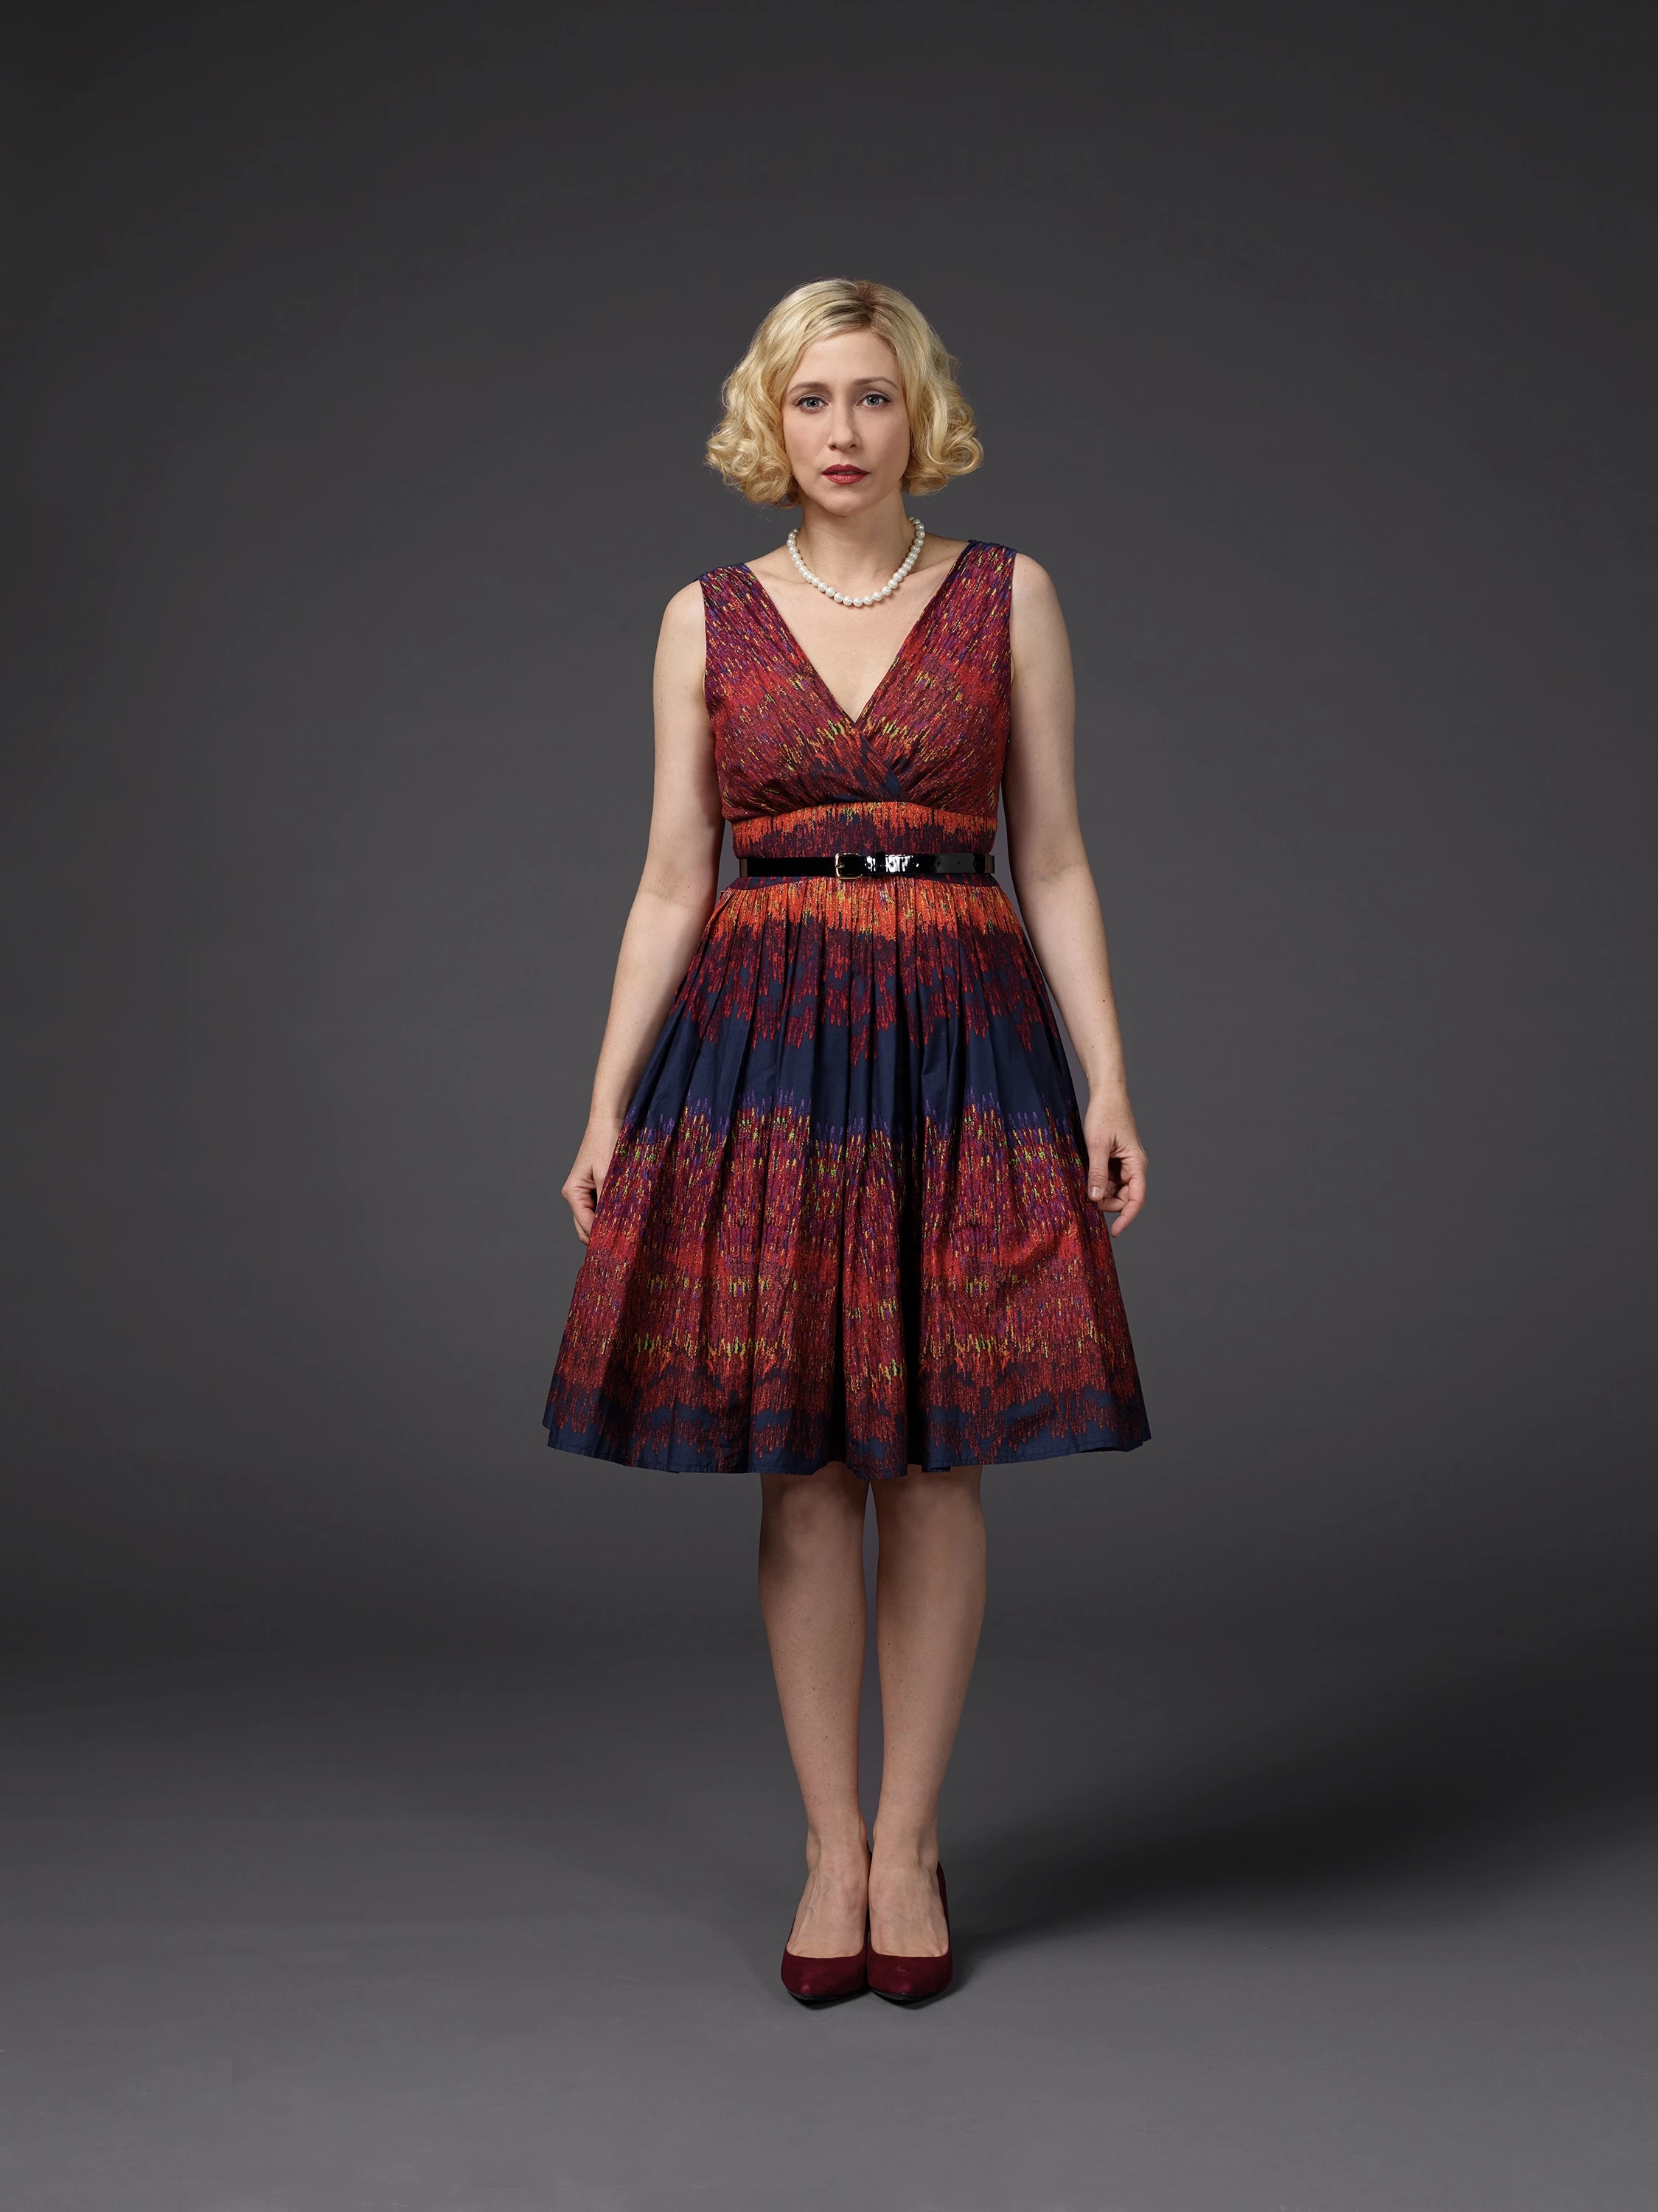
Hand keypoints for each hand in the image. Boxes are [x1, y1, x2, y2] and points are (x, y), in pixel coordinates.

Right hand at [562, 1118, 622, 1244]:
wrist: (610, 1120)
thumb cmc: (607, 1142)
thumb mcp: (609, 1173)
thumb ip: (609, 1201)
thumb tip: (611, 1226)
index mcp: (573, 1192)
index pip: (585, 1225)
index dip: (601, 1238)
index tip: (620, 1248)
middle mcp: (575, 1195)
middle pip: (586, 1228)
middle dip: (602, 1237)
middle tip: (625, 1247)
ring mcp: (585, 1193)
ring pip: (593, 1220)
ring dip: (607, 1226)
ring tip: (627, 1234)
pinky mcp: (596, 1188)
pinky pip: (601, 1209)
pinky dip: (611, 1215)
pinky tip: (626, 1218)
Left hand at [1082, 1097, 1146, 1236]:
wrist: (1106, 1094)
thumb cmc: (1106, 1114)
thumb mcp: (1097, 1145)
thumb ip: (1097, 1173)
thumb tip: (1094, 1198)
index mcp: (1136, 1163)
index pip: (1136, 1198)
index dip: (1127, 1217)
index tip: (1115, 1231)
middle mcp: (1134, 1166)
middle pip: (1124, 1197)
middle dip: (1107, 1202)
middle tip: (1087, 1198)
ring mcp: (1124, 1163)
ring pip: (1114, 1189)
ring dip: (1100, 1191)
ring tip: (1084, 1181)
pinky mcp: (1115, 1159)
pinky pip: (1108, 1178)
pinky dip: (1097, 1181)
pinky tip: (1086, 1176)